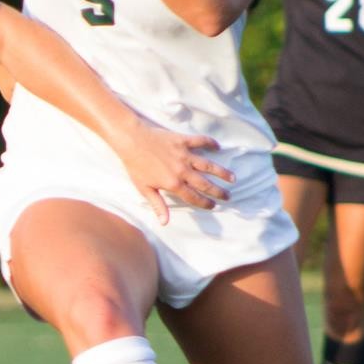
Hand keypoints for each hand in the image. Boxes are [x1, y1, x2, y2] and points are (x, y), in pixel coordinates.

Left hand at [118, 123, 233, 223]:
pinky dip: (210, 143)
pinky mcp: (182, 141)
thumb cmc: (135, 166)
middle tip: (228, 196)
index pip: (193, 197)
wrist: (131, 140)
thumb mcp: (144, 189)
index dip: (205, 203)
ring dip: (221, 172)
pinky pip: (200, 141)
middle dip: (218, 191)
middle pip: (205, 184)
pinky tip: (218, 146)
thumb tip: (165, 223)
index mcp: (173, 183)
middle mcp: (182, 170)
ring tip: (232, 178)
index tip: (213, 206)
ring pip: (208, 165)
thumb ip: (158, 205)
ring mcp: (184, 155)